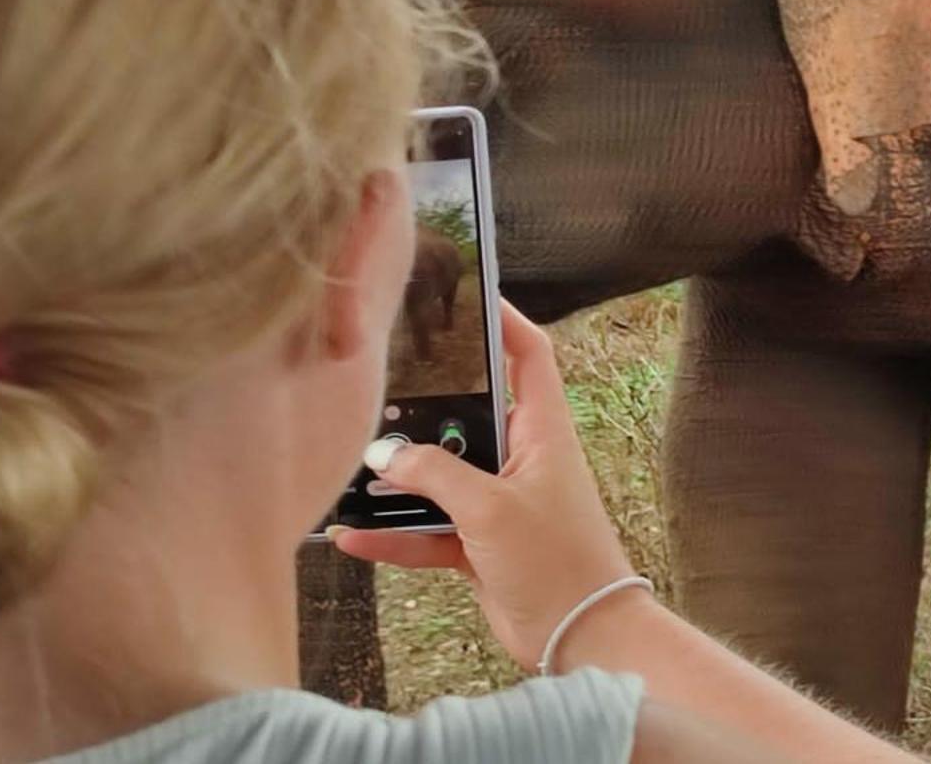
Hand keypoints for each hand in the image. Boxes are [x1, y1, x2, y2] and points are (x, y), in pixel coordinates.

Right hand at [332, 301, 645, 669]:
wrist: (582, 635)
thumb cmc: (557, 562)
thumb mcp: (491, 507)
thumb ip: (435, 474)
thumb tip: (385, 454)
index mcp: (542, 431)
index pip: (528, 356)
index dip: (504, 321)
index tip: (468, 295)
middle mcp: (521, 458)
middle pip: (468, 415)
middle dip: (424, 408)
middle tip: (376, 386)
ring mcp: (499, 502)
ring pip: (440, 477)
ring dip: (399, 481)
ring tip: (347, 469)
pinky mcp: (481, 544)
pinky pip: (429, 529)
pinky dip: (394, 534)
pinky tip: (353, 536)